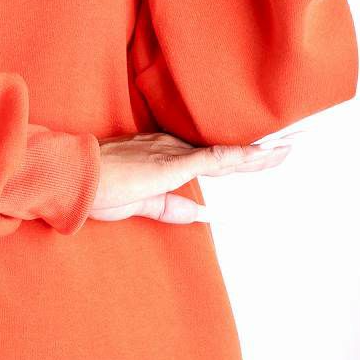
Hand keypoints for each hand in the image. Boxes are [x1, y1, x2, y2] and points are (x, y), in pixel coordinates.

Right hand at [90, 131, 297, 223]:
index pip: (208, 155)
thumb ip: (169, 206)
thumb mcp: (137, 202)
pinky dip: (239, 156)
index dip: (237, 154)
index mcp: (160, 155)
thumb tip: (200, 212)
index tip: (262, 153)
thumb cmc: (95, 188)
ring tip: (286, 149)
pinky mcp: (170, 164)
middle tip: (287, 146)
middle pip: (223, 151)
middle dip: (256, 152)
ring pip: (225, 152)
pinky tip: (260, 155)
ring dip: (257, 154)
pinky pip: (213, 158)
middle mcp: (169, 147)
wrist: (72, 177)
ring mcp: (171, 153)